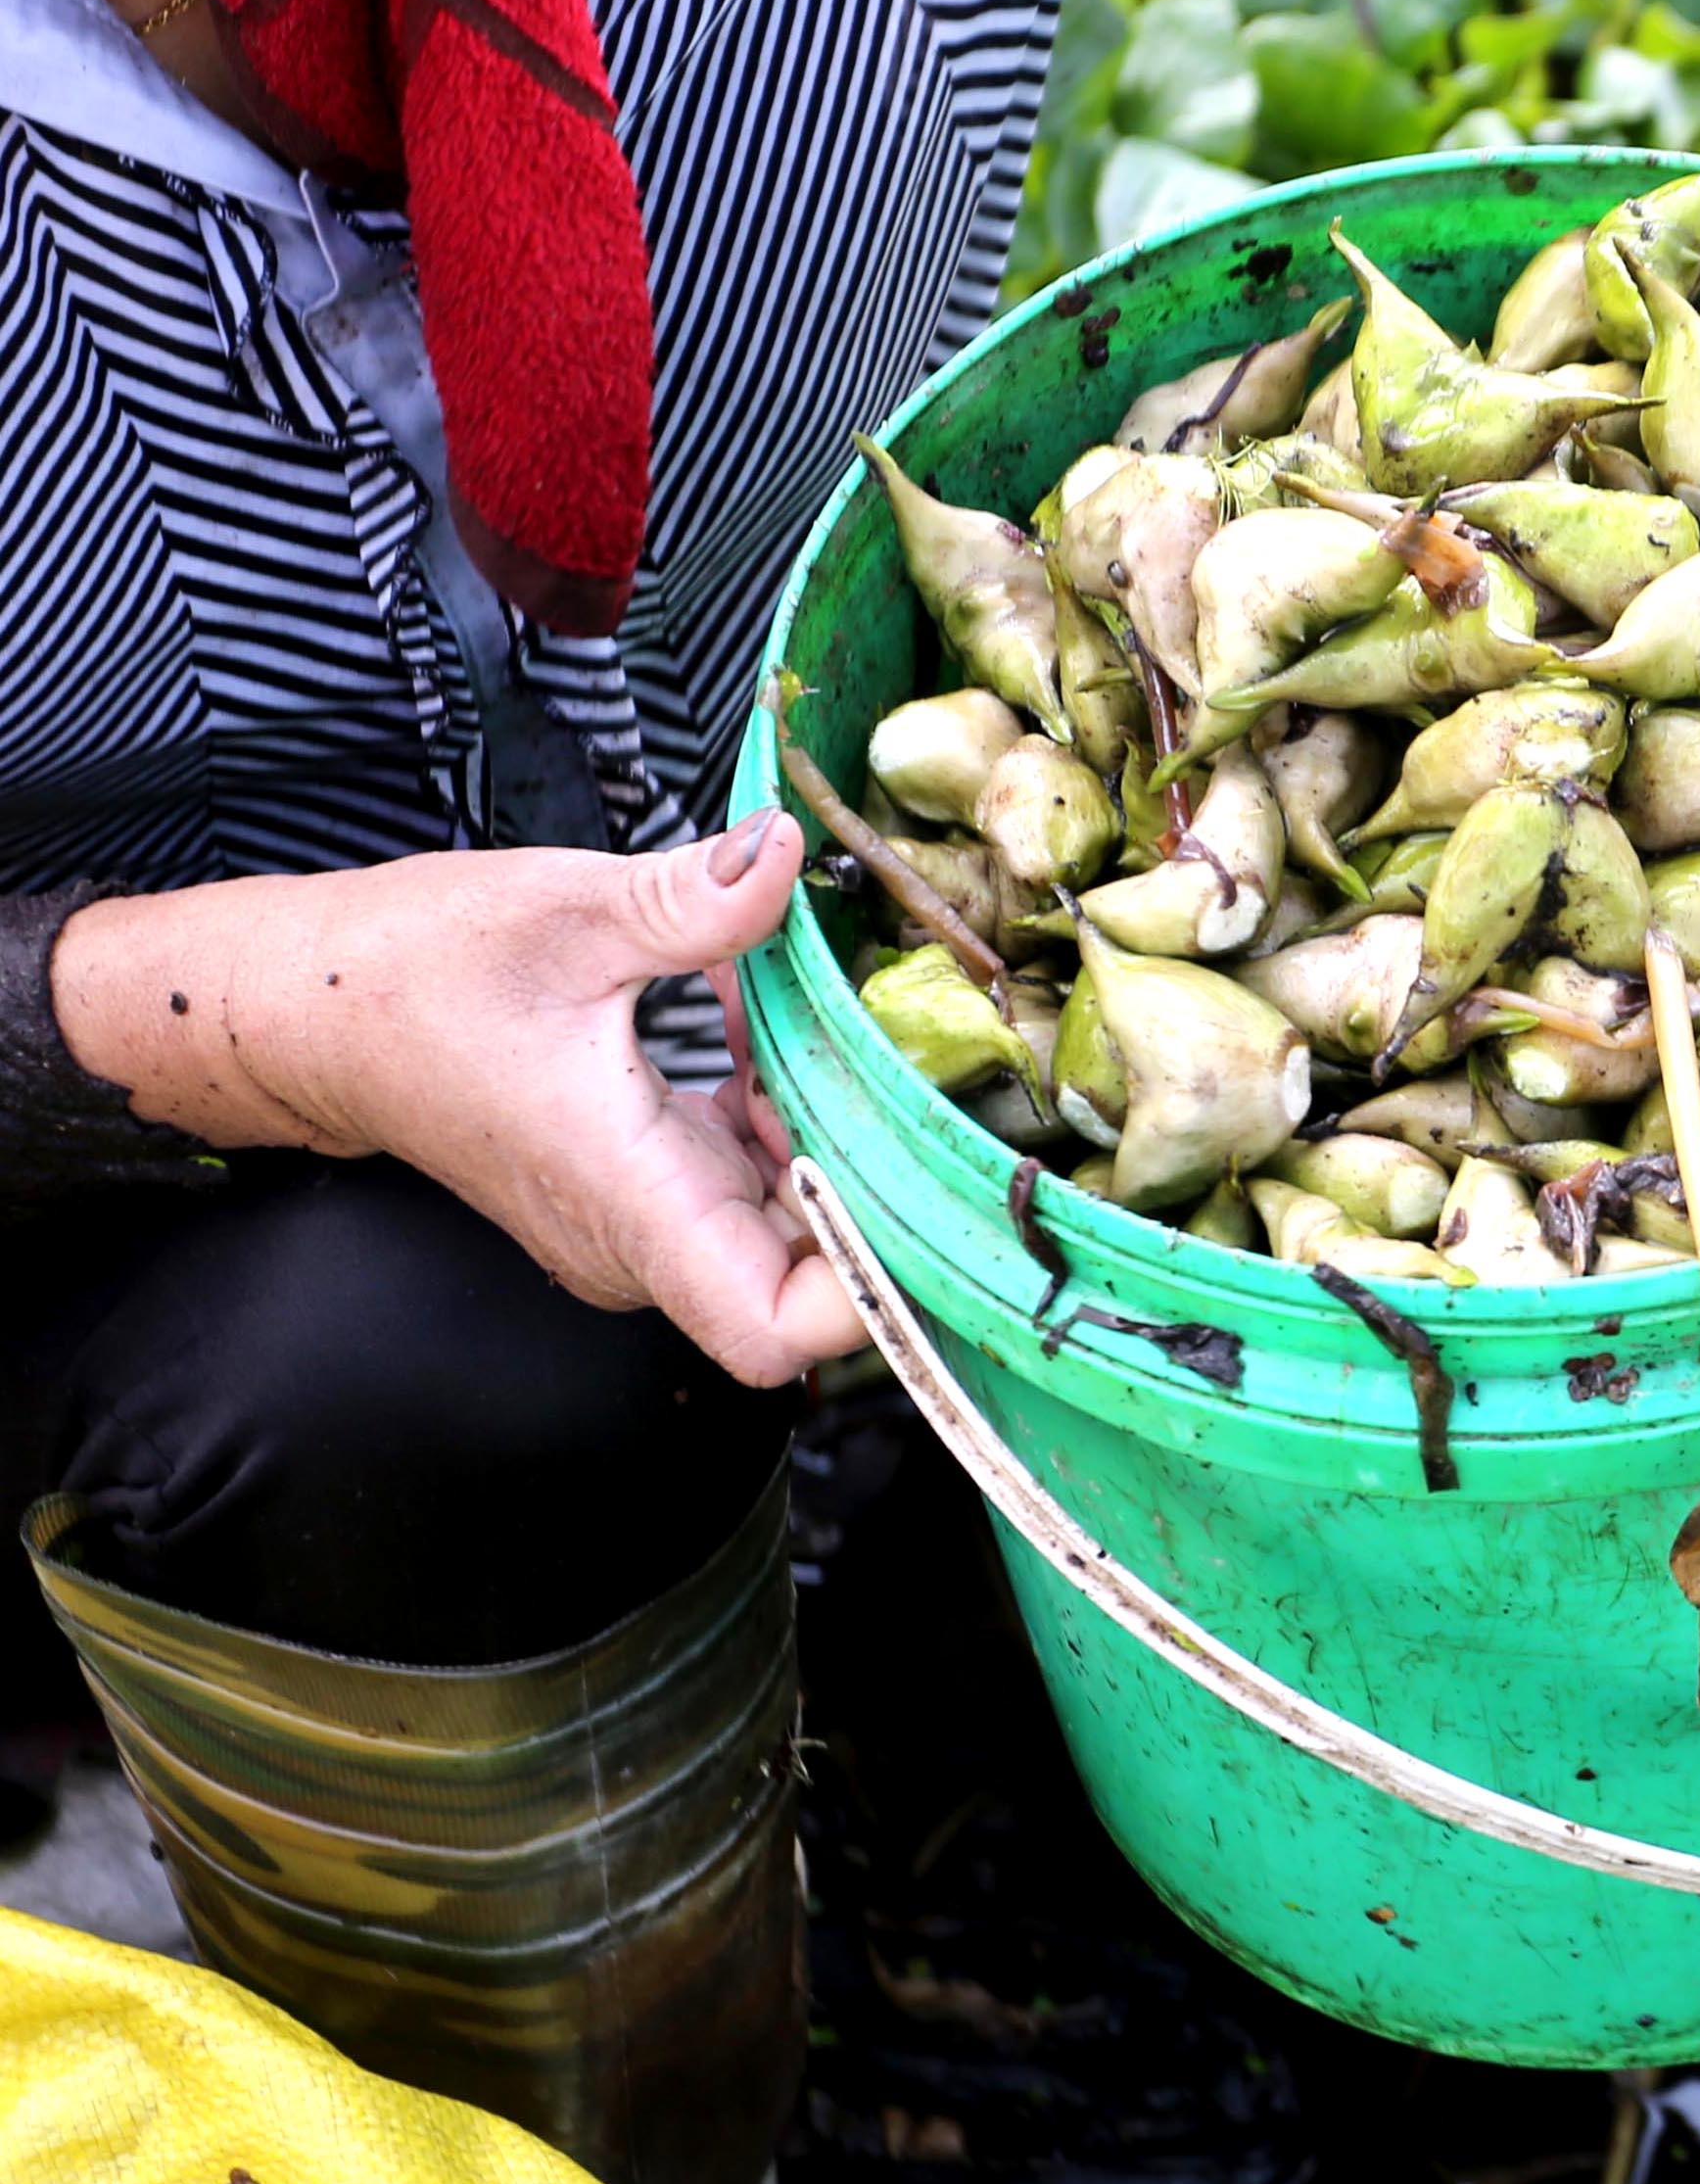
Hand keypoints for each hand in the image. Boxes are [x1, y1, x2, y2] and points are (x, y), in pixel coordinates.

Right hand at [52, 819, 864, 1387]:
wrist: (304, 1013)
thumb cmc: (407, 971)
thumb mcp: (561, 913)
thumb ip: (692, 901)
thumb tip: (785, 852)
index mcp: (626, 1198)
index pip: (777, 1331)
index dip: (869, 1288)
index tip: (912, 1181)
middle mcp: (642, 1241)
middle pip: (814, 1276)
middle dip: (873, 1177)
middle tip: (879, 1059)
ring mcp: (642, 1227)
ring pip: (791, 1224)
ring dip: (828, 1133)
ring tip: (810, 1027)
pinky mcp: (643, 1195)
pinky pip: (751, 1183)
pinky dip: (782, 1119)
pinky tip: (765, 1033)